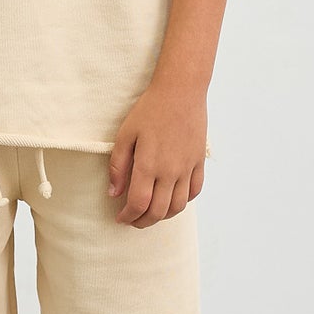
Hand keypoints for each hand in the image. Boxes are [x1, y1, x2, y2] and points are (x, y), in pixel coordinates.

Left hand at [107, 80, 207, 226]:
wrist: (181, 91)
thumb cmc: (150, 110)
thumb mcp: (125, 134)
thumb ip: (118, 166)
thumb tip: (114, 193)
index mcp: (148, 165)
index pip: (138, 204)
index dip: (128, 216)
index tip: (120, 218)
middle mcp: (170, 171)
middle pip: (159, 212)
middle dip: (143, 221)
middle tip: (133, 220)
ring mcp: (187, 168)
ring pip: (178, 206)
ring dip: (163, 216)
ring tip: (151, 212)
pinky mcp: (199, 162)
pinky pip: (194, 191)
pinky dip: (183, 201)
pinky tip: (172, 198)